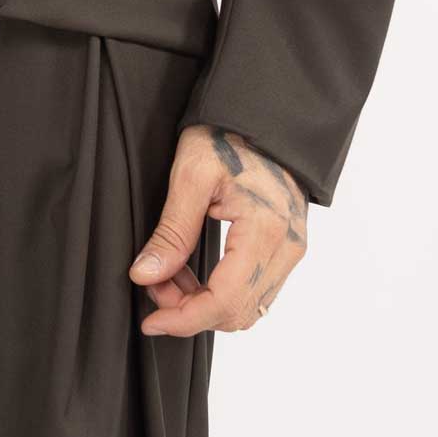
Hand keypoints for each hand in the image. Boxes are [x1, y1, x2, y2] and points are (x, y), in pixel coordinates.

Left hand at [128, 124, 307, 334]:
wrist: (263, 115)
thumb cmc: (227, 134)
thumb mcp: (190, 174)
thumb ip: (172, 230)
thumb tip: (144, 276)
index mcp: (265, 230)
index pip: (225, 301)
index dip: (184, 319)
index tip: (151, 321)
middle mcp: (288, 248)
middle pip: (237, 312)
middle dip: (189, 311)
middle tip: (152, 285)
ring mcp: (292, 249)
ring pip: (247, 307)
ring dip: (204, 303)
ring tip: (169, 276)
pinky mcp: (288, 247)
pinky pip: (256, 290)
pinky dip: (221, 292)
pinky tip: (193, 272)